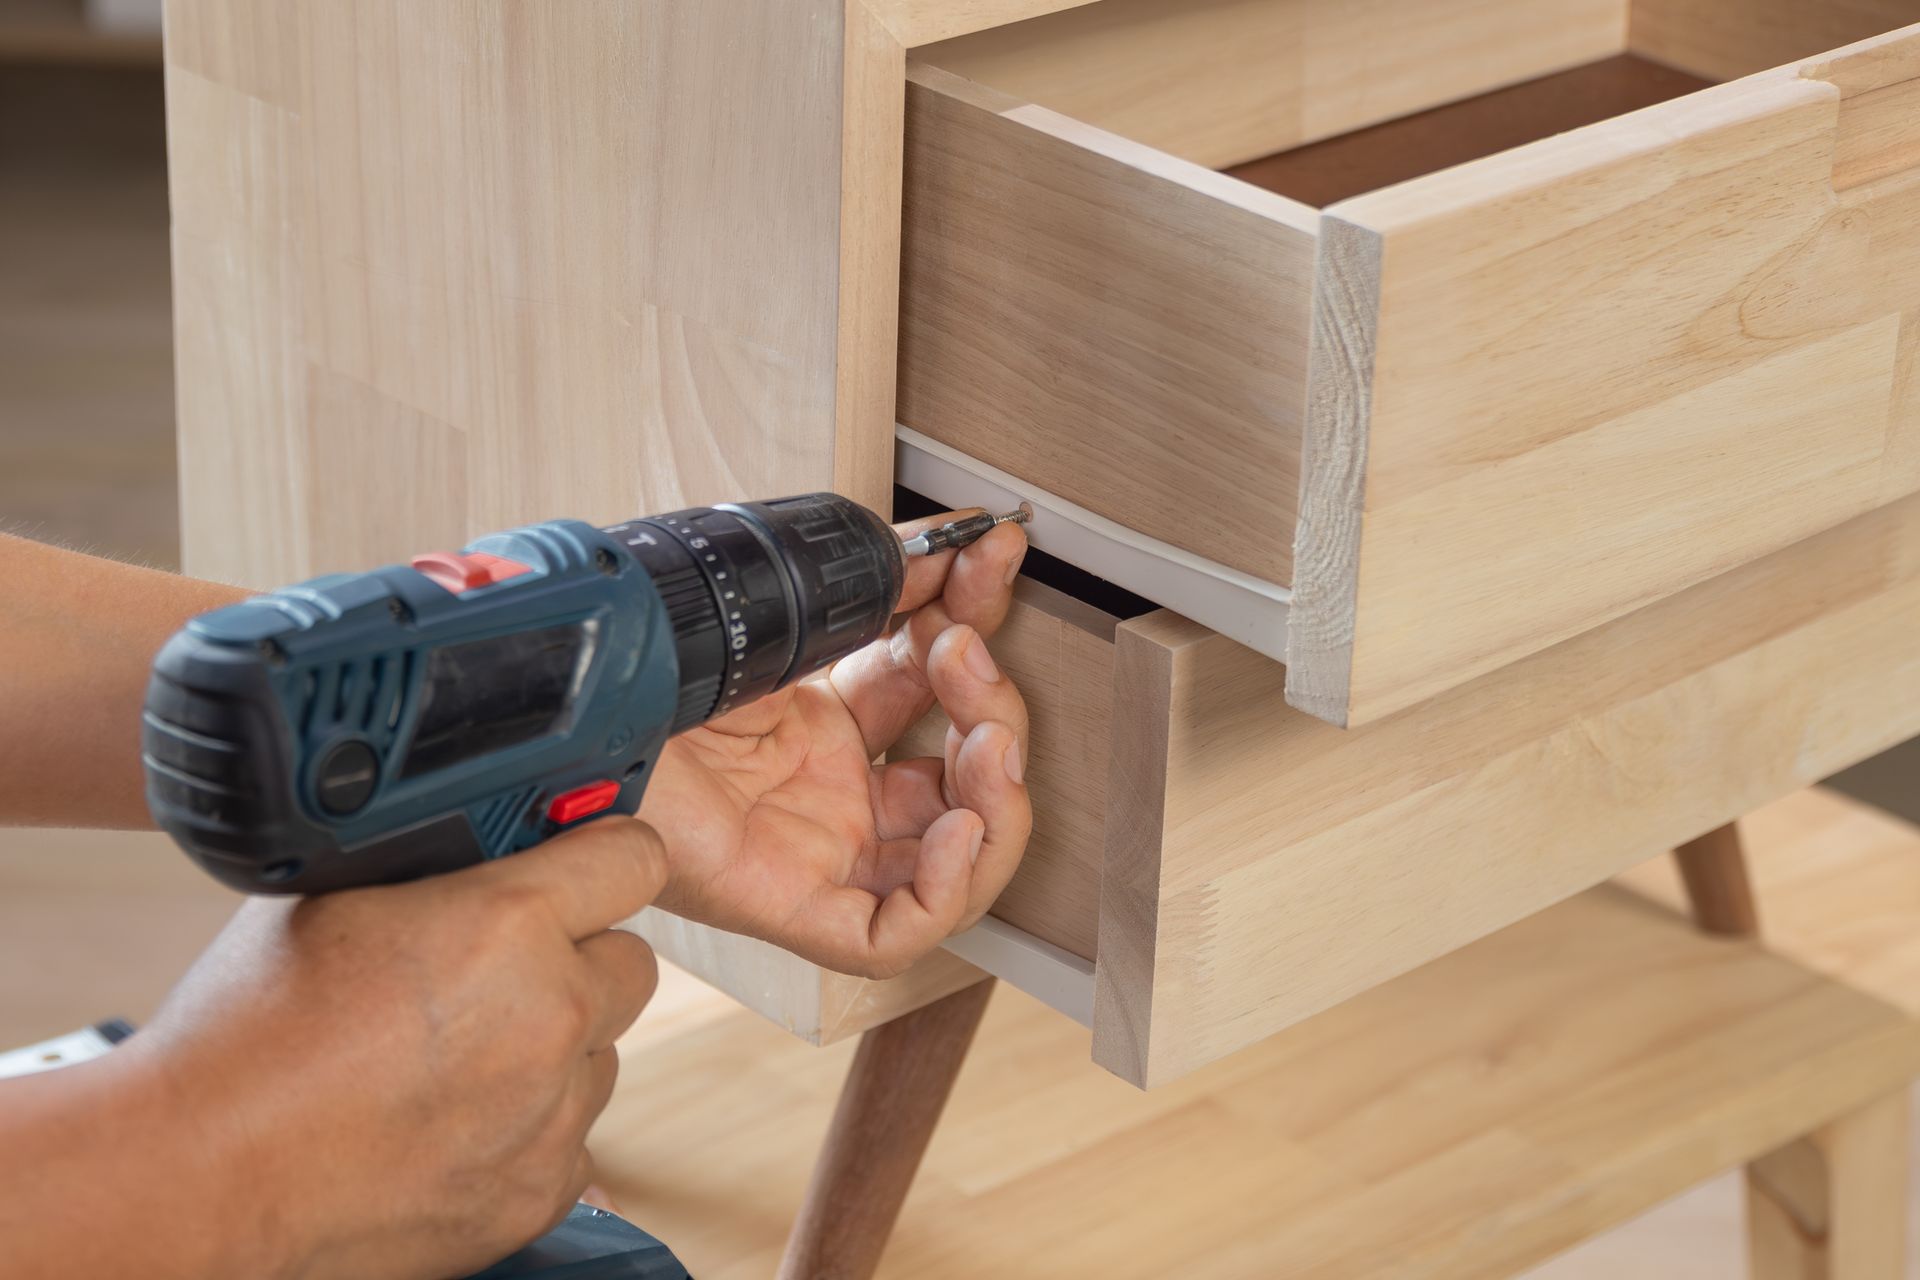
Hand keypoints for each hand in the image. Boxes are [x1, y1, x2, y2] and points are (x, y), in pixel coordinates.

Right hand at [71, 820, 666, 1279]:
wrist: (197, 1174)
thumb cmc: (244, 1033)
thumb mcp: (337, 891)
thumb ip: (436, 862)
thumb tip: (488, 837)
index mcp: (509, 923)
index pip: (633, 857)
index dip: (607, 855)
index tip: (592, 864)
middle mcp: (550, 1015)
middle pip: (630, 964)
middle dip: (580, 960)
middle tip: (503, 972)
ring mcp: (551, 1113)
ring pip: (602, 1055)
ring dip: (557, 1048)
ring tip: (456, 1057)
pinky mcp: (538, 1192)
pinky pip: (572, 1138)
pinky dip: (531, 1129)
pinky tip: (449, 1121)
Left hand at [644, 513, 1031, 977]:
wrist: (572, 718)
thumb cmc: (641, 680)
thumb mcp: (780, 623)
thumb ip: (870, 592)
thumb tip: (953, 548)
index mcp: (816, 723)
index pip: (931, 688)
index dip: (971, 621)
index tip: (986, 558)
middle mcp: (824, 792)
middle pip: (959, 779)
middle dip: (993, 707)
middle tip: (968, 646)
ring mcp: (812, 852)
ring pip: (951, 864)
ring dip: (995, 798)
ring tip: (987, 738)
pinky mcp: (789, 908)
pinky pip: (891, 932)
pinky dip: (947, 890)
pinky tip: (956, 829)